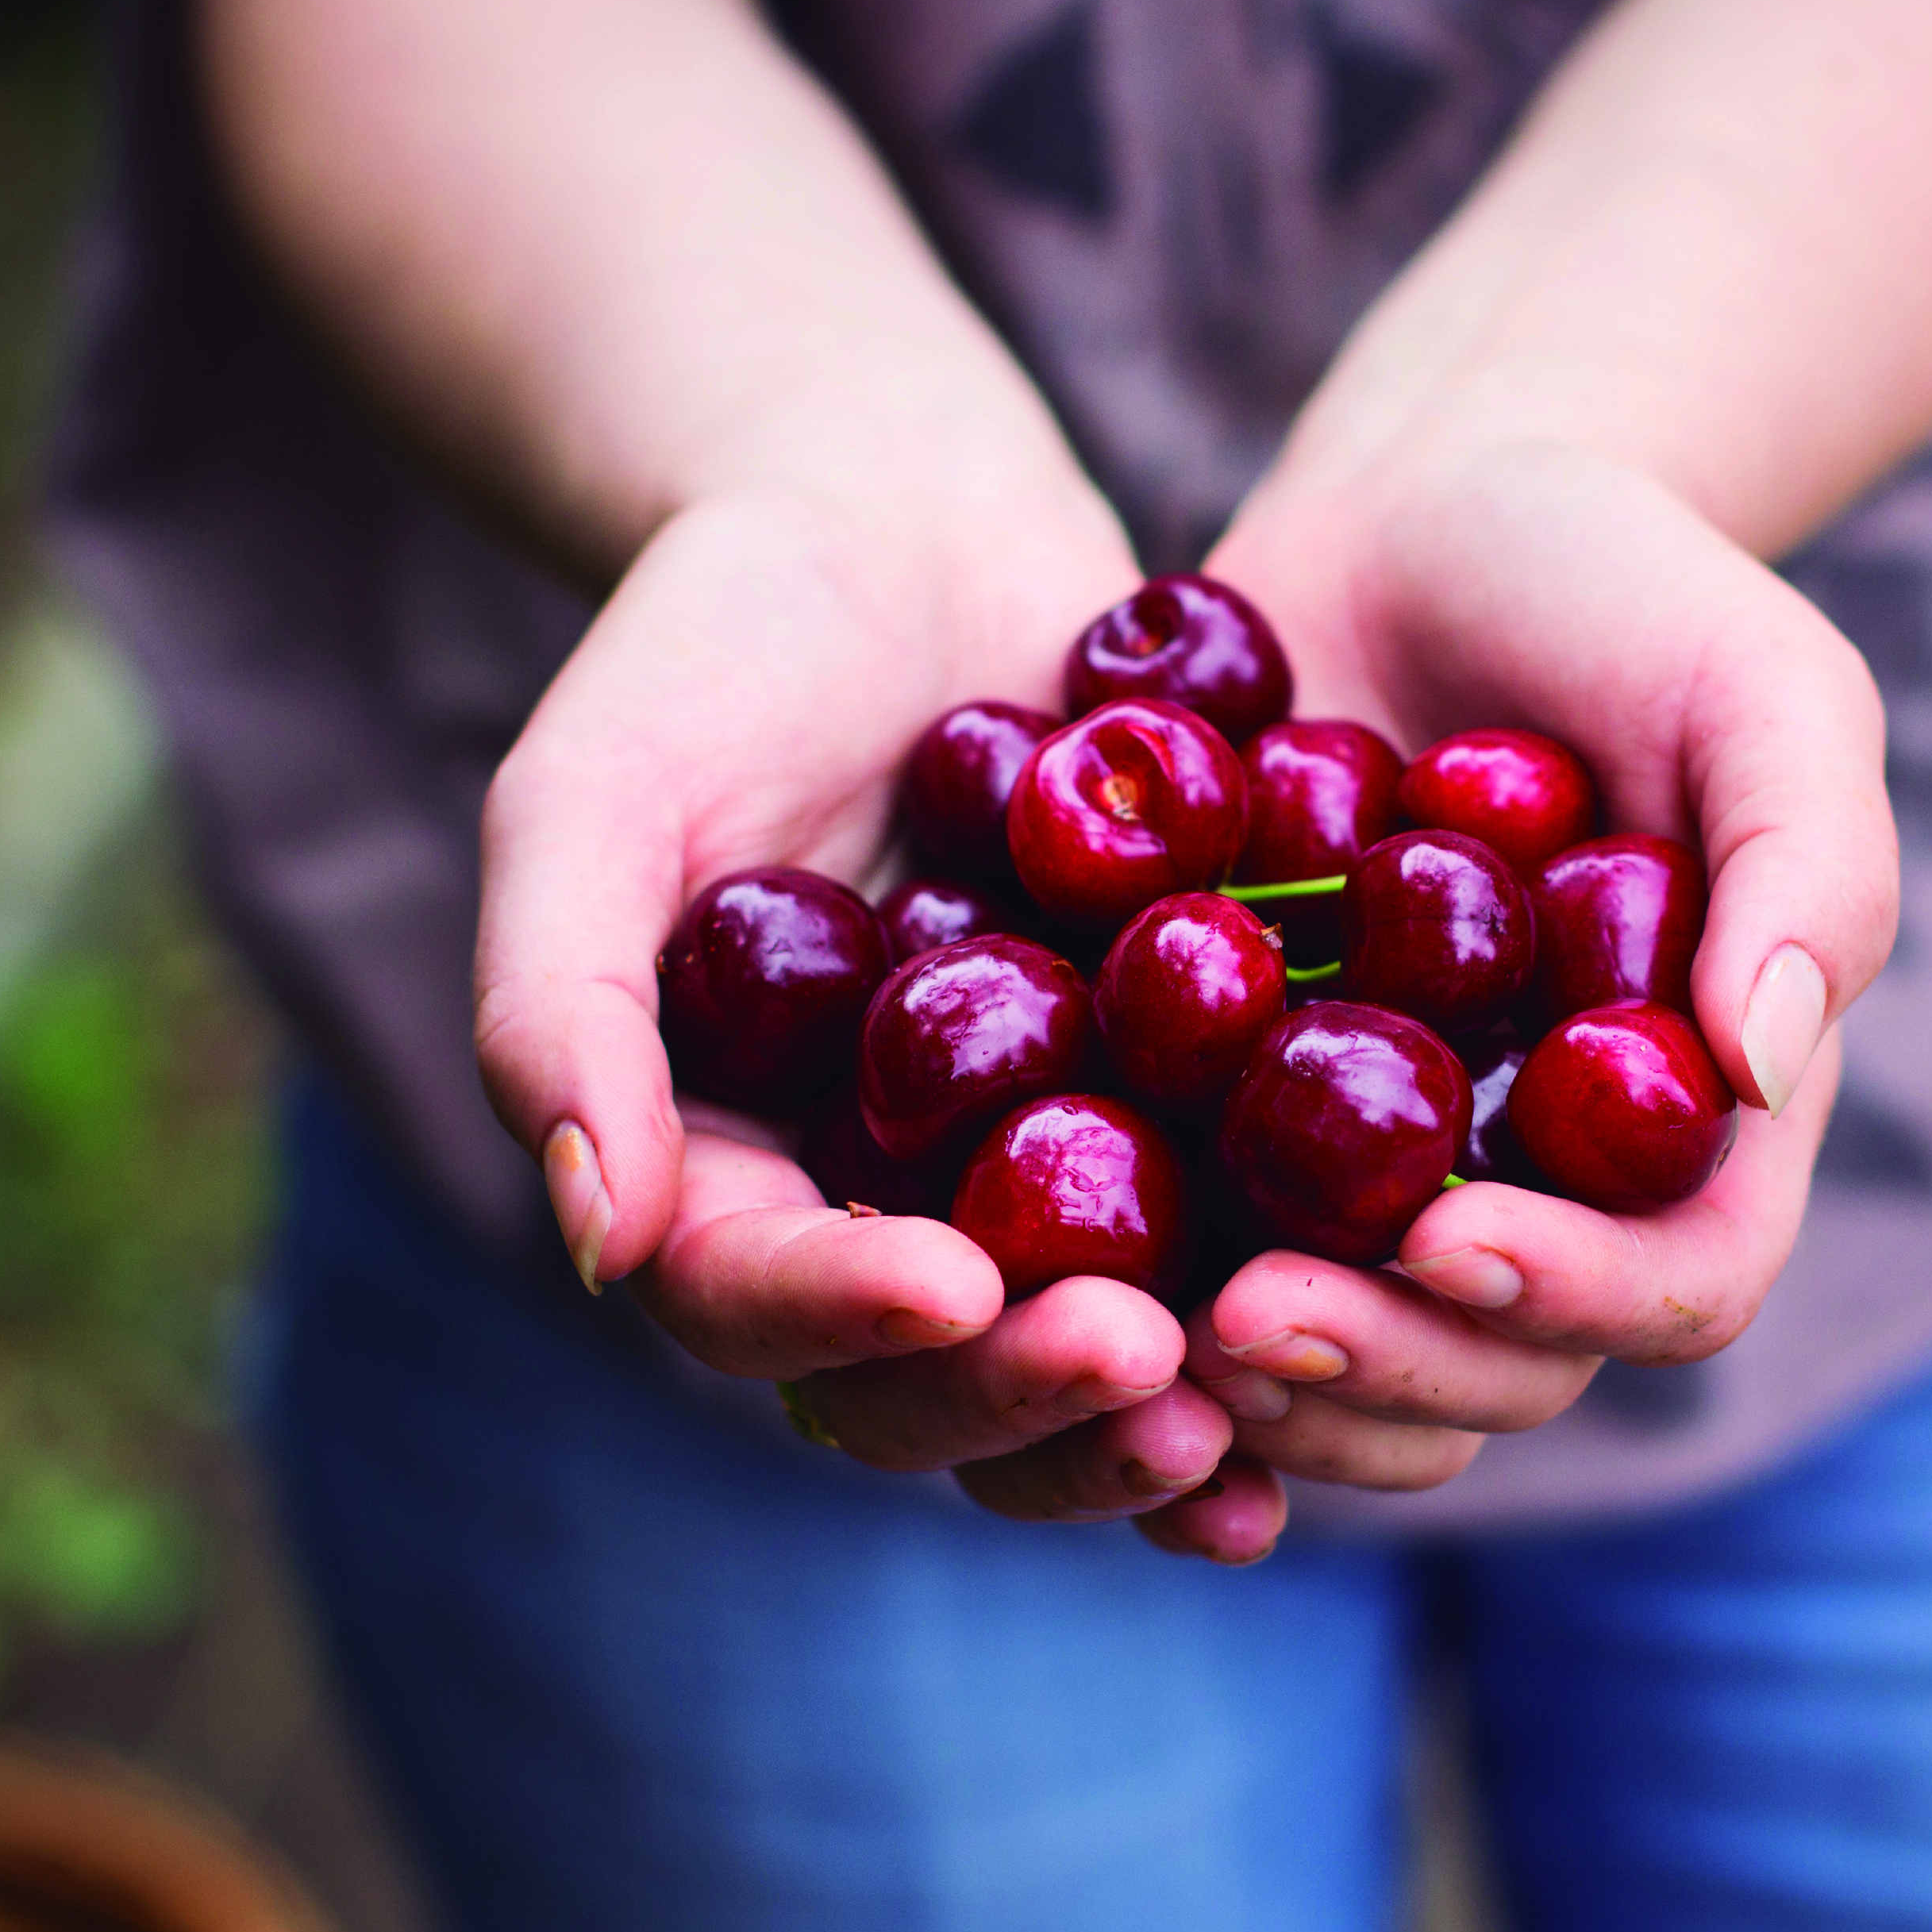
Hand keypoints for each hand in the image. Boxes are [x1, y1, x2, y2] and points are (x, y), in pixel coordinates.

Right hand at [474, 480, 1282, 1548]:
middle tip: (1139, 1359)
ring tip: (1249, 1388)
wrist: (907, 522)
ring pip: (1078, 1360)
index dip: (847, 1320)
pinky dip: (1281, 1306)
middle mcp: (874, 1206)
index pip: (756, 1299)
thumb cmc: (714, 645)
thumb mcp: (591, 796)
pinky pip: (1221, 1246)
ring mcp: (1027, 1175)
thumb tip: (601, 1241)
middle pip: (928, 1383)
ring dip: (1156, 1409)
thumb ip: (559, 1009)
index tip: (952, 1286)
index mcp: (720, 1166)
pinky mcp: (1169, 1113)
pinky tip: (1372, 1313)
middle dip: (1026, 1396)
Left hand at [1134, 439, 1894, 1561]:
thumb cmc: (1625, 589)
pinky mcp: (1239, 1123)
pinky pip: (1199, 1263)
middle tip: (1247, 1323)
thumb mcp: (1763, 686)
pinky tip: (1042, 1297)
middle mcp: (1547, 1177)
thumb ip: (1810, 866)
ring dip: (1266, 1384)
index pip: (1682, 1279)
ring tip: (1152, 1334)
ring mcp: (1388, 1168)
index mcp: (1695, 1114)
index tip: (1450, 1237)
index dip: (1577, 1293)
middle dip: (1387, 1367)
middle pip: (1503, 1367)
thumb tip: (1764, 1065)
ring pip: (1352, 1363)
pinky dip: (1140, 1309)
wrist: (1422, 512)